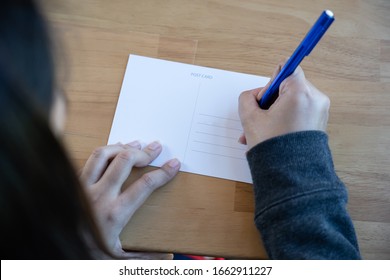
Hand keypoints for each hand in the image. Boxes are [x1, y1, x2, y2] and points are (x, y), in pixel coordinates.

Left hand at [80, 141, 179, 257]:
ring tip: (135, 144)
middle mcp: (99, 196)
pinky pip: (90, 161)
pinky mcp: (74, 184)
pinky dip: (105, 152)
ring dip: (122, 146)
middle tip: (155, 148)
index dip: (162, 172)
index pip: (145, 185)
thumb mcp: (117, 259)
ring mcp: (84, 187)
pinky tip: (113, 151)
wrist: (57, 249)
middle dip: (144, 152)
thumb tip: (168, 258)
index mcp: (114, 213)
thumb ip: (144, 258)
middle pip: (125, 161)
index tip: (173, 164)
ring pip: (104, 154)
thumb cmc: (86, 252)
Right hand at [238, 62, 329, 149]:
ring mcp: (320, 113)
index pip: (287, 70)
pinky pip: (299, 114)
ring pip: (292, 103)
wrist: (291, 176)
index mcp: (300, 93)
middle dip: (269, 103)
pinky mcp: (320, 124)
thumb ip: (247, 98)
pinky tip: (270, 136)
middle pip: (288, 88)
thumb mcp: (250, 118)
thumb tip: (253, 96)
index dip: (271, 81)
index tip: (264, 96)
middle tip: (256, 118)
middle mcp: (315, 99)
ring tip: (258, 133)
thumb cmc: (273, 147)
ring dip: (274, 114)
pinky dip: (285, 121)